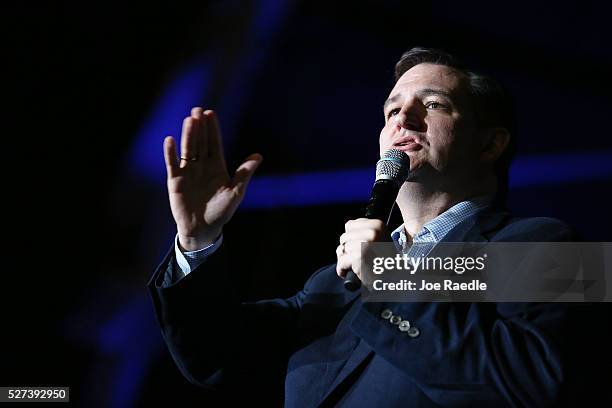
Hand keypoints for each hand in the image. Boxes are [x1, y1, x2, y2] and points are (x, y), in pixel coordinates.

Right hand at [164, 107, 261, 250]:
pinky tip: (170, 140)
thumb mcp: (235, 192)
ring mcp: (188, 172)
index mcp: (216, 166)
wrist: (203, 229)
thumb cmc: (221, 212)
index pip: (214, 144)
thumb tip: (258, 156)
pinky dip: (170, 153)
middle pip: (200, 142)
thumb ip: (244, 173)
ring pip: (187, 149)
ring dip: (188, 135)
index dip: (213, 129)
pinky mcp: (175, 180)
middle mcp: (201, 166)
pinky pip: (172, 164)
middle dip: (200, 127)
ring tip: (189, 120)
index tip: (211, 114)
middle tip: (198, 110)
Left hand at [336, 219, 389, 281]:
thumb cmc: (385, 261)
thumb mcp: (378, 239)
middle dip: (347, 249)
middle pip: (343, 237)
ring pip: (341, 250)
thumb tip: (345, 233)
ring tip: (358, 265)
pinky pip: (341, 262)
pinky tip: (353, 272)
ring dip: (345, 260)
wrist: (394, 279)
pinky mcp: (359, 257)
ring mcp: (366, 244)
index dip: (351, 238)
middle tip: (359, 258)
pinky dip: (343, 270)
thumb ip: (363, 233)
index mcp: (377, 225)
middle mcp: (372, 232)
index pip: (349, 225)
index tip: (359, 247)